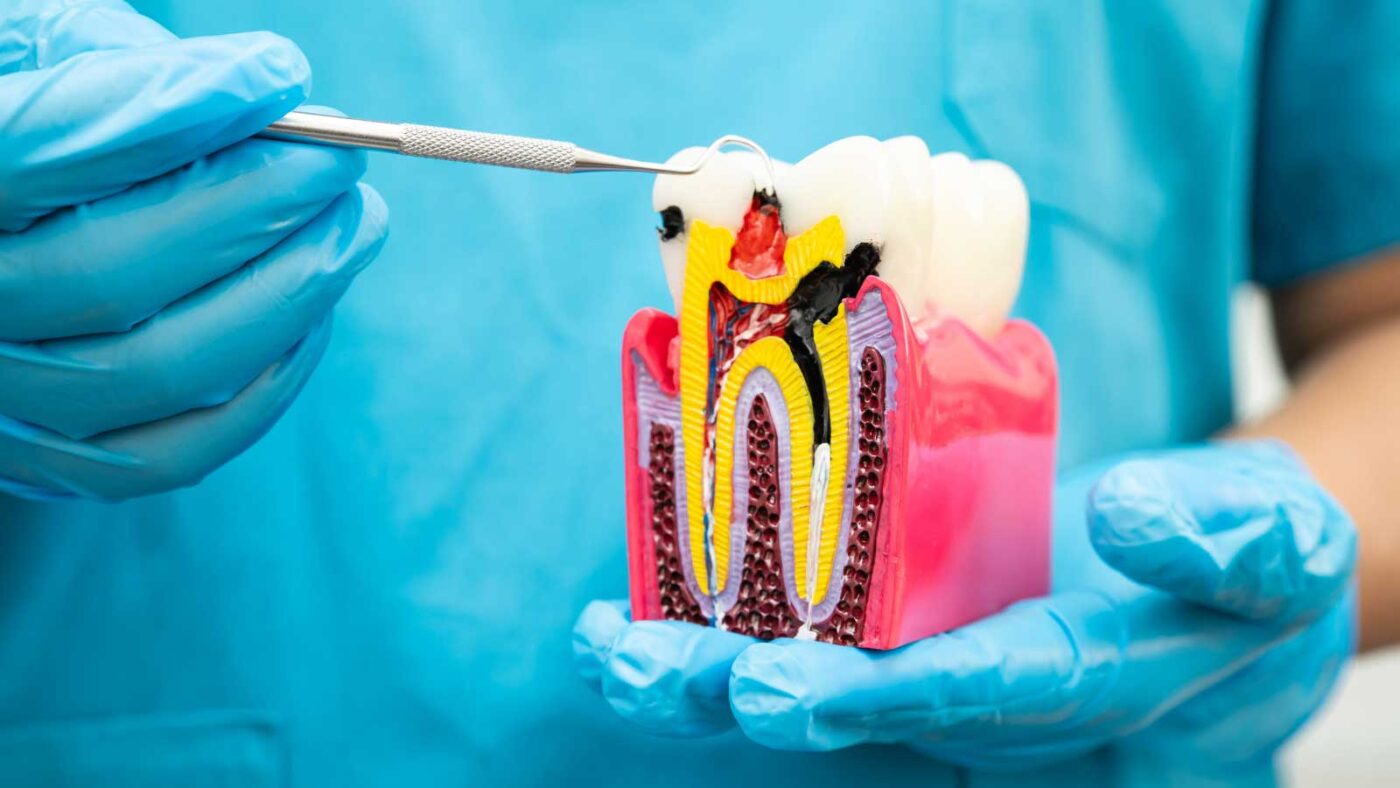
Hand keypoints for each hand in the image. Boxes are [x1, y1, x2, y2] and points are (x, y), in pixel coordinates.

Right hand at [0, 1, 387, 499]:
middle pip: (113, 273)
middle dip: (257, 210)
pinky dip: (267, 385)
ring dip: (288, 294)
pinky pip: (179, 450)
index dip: (172, 111)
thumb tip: (276, 92)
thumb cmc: (45, 130)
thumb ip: (139, 71)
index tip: (279, 77)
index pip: (39, 150)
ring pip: (161, 367)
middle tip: (342, 163)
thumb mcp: (53, 63)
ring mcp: (7, 394)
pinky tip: (313, 315)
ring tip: (355, 225)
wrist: (10, 244)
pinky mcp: (63, 459)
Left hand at [573, 440, 1355, 771]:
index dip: (900, 697)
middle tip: (667, 679)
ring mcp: (946, 697)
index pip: (1002, 699)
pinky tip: (629, 629)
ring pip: (826, 708)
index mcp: (1106, 693)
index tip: (794, 687)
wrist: (1214, 594)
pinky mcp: (905, 662)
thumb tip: (1125, 517)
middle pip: (883, 725)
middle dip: (772, 706)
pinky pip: (808, 665)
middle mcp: (1007, 722)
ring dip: (712, 685)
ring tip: (615, 658)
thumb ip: (1227, 536)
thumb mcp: (1281, 540)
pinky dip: (715, 648)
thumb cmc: (1250, 568)